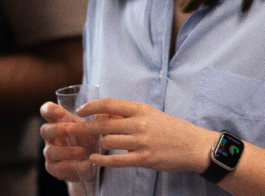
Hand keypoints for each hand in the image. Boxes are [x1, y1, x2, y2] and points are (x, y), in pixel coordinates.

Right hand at [40, 102, 102, 182]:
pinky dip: (71, 167)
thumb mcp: (97, 129)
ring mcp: (50, 153)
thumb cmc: (90, 140)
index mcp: (59, 121)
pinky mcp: (53, 168)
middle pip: (45, 130)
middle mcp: (51, 137)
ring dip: (66, 151)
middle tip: (72, 130)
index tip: (61, 112)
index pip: (47, 111)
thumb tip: (106, 114)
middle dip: (58, 129)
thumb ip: (100, 121)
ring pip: (50, 151)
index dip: (50, 110)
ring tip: (82, 151)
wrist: (91, 163)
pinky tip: (84, 165)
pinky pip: (57, 168)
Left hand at [78, 98, 220, 172]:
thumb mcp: (151, 115)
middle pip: (103, 123)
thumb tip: (102, 116)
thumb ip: (128, 115)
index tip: (79, 112)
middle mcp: (140, 123)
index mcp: (141, 109)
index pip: (108, 104)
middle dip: (83, 127)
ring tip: (92, 145)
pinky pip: (116, 160)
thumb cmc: (172, 129)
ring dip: (97, 144)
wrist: (195, 146)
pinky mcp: (144, 159)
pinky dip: (101, 160)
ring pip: (108, 141)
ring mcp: (141, 141)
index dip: (90, 107)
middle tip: (69, 129)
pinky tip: (94, 159)